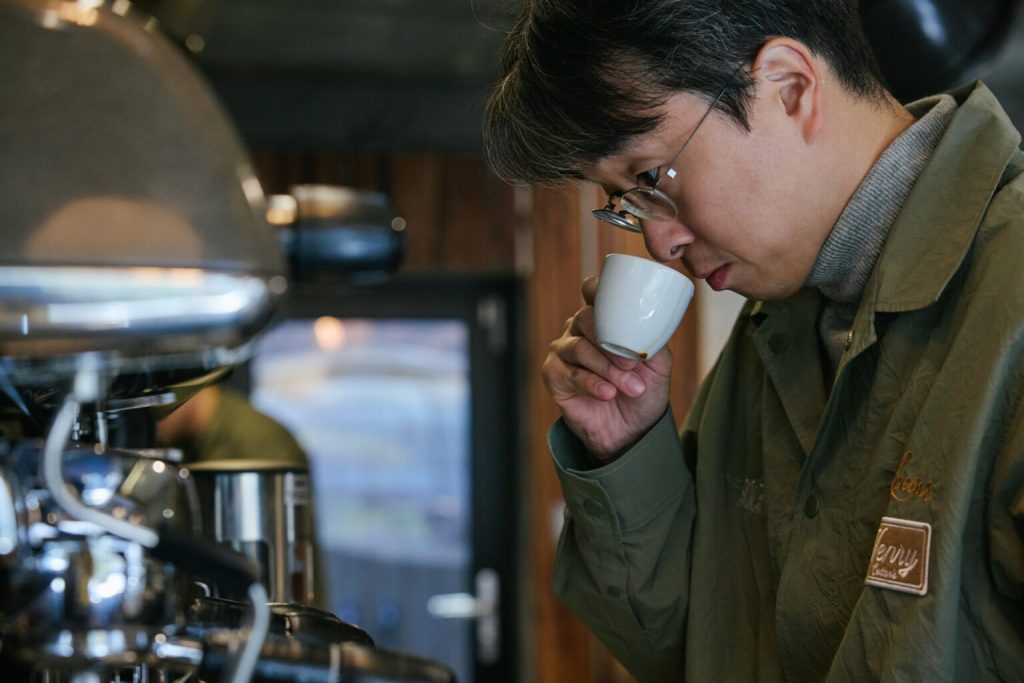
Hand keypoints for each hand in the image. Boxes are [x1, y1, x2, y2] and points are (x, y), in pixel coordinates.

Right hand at [542, 276, 672, 461]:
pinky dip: (592, 384)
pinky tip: (608, 394)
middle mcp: (579, 330)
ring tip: (631, 387)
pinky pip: (570, 374)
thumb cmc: (643, 390)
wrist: (631, 430)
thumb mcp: (659, 364)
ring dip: (608, 369)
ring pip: (579, 348)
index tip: (618, 306)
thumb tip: (648, 326)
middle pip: (586, 319)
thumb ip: (654, 340)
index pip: (592, 290)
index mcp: (603, 318)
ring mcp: (563, 351)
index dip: (599, 290)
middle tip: (633, 363)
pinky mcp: (553, 376)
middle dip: (612, 343)